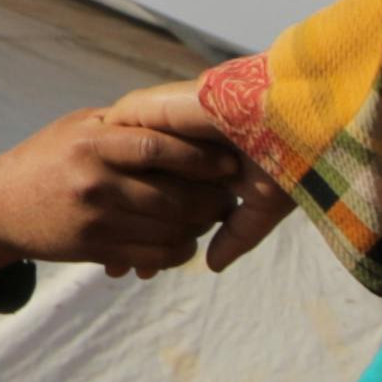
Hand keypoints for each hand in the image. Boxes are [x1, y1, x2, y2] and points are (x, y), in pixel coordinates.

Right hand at [0, 101, 249, 278]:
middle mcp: (93, 181)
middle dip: (210, 199)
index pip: (157, 147)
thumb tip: (186, 116)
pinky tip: (185, 242)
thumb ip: (127, 124)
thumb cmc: (49, 157)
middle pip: (171, 196)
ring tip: (211, 218)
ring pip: (167, 230)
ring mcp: (94, 219)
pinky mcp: (93, 249)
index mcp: (92, 143)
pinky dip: (177, 252)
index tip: (229, 161)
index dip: (200, 157)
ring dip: (198, 228)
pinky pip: (151, 257)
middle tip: (229, 196)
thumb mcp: (79, 127)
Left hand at [103, 76, 293, 272]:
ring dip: (110, 204)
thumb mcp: (259, 205)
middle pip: (138, 188)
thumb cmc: (283, 159)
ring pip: (120, 168)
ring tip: (98, 246)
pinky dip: (104, 171)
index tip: (142, 271)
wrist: (282, 121)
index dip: (155, 237)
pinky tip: (98, 208)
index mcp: (201, 161)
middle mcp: (176, 143)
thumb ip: (235, 235)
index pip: (166, 202)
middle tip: (115, 270)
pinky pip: (111, 140)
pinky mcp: (144, 109)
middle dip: (125, 228)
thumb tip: (212, 265)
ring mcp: (158, 125)